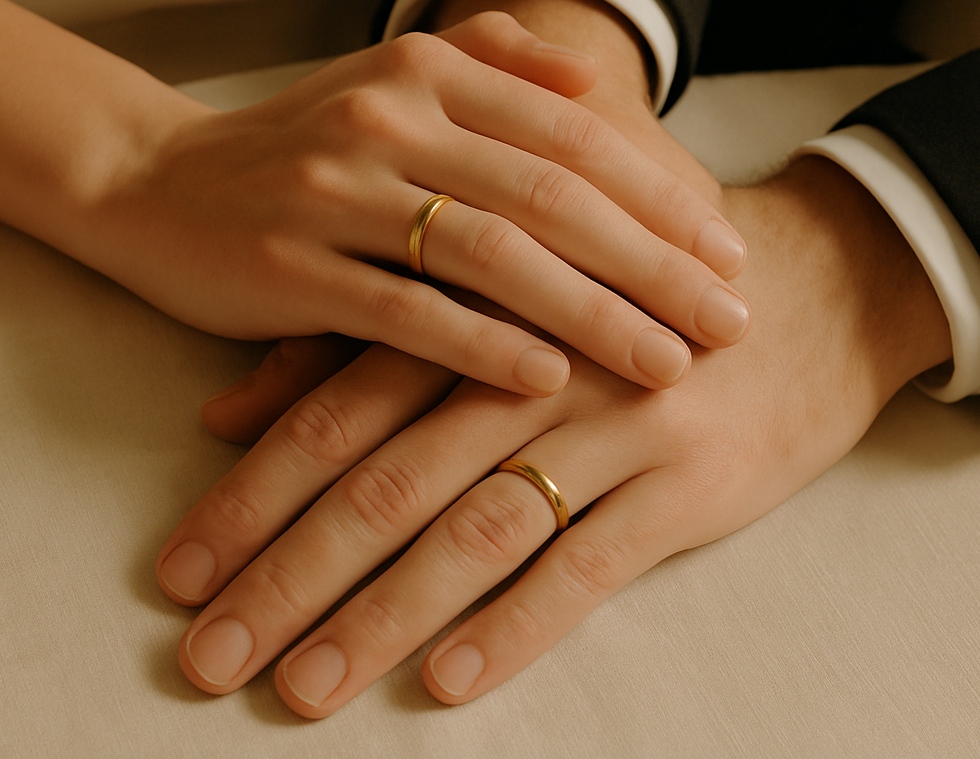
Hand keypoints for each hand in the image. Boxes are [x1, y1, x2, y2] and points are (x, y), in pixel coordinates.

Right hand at [95, 12, 747, 395]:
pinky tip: (550, 378)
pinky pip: (401, 311)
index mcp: (425, 72)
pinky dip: (480, 344)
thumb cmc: (298, 145)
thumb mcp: (391, 80)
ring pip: (488, 254)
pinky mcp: (285, 264)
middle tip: (733, 321)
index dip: (660, 196)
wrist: (156, 182)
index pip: (573, 136)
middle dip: (653, 264)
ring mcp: (331, 192)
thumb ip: (494, 61)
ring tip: (669, 364)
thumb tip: (592, 75)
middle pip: (550, 196)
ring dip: (590, 313)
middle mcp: (385, 118)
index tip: (730, 255)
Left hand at [156, 157, 949, 714]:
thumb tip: (227, 407)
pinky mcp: (690, 481)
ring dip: (381, 617)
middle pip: (389, 481)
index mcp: (474, 315)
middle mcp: (532, 369)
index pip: (337, 412)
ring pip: (476, 531)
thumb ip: (363, 346)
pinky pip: (591, 564)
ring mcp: (614, 425)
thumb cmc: (622, 293)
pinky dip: (517, 626)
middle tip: (208, 652)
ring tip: (301, 688)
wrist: (801, 290)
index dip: (252, 495)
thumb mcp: (493, 295)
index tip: (179, 571)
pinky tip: (447, 683)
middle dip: (289, 574)